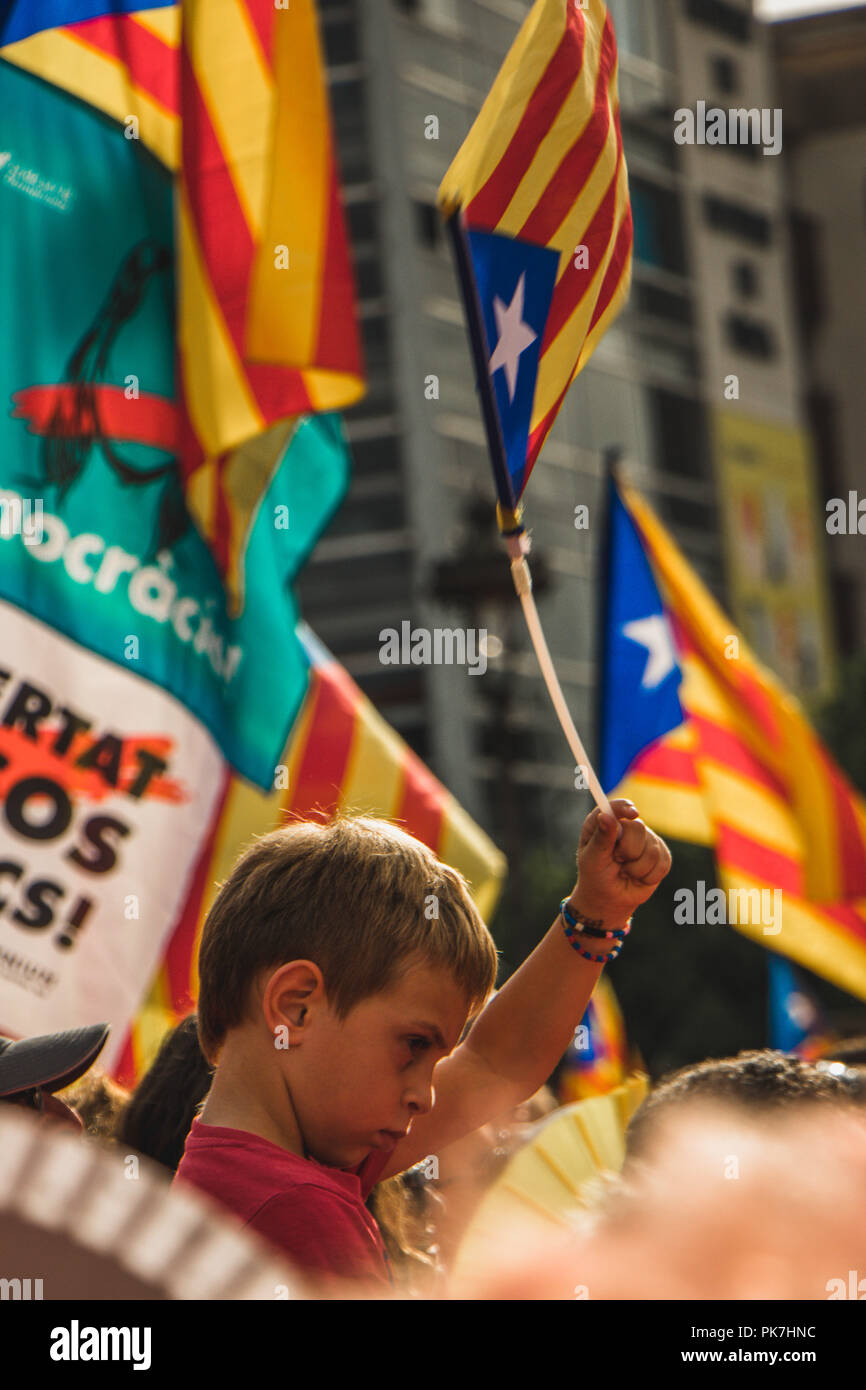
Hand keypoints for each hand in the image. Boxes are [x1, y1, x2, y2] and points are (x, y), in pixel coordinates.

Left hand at [568, 799, 670, 926]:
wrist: (610, 899)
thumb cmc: (596, 876)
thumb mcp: (593, 859)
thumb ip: (601, 838)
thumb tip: (605, 816)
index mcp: (604, 822)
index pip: (616, 807)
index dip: (624, 808)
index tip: (632, 814)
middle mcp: (627, 826)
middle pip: (639, 828)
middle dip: (627, 852)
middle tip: (617, 861)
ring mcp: (646, 839)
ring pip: (652, 849)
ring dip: (636, 869)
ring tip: (625, 872)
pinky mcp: (660, 854)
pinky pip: (663, 862)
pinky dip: (648, 876)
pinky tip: (638, 877)